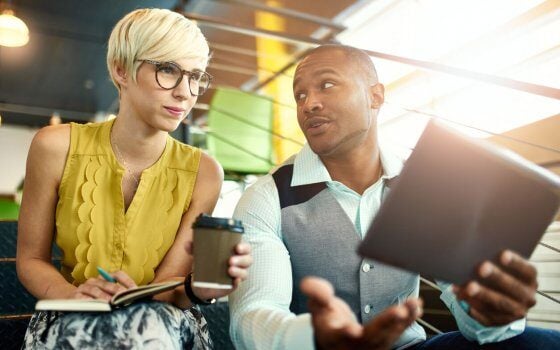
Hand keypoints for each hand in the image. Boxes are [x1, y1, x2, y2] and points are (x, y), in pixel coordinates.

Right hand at [71, 270, 136, 300]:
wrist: (66, 297)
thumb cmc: (92, 297)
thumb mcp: (105, 292)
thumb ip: (117, 293)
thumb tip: (133, 296)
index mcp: (104, 277)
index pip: (118, 274)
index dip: (127, 281)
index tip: (135, 289)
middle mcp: (94, 280)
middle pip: (108, 283)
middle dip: (117, 290)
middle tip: (124, 297)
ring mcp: (84, 287)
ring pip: (95, 290)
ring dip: (104, 296)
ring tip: (111, 302)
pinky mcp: (75, 296)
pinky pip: (83, 298)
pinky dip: (90, 302)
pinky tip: (97, 306)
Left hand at [192, 242, 251, 299]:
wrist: (201, 283)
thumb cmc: (206, 264)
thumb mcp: (200, 254)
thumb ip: (195, 247)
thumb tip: (188, 244)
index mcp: (234, 252)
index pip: (246, 248)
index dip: (245, 247)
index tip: (237, 247)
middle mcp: (238, 263)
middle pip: (248, 260)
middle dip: (241, 259)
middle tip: (230, 260)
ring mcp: (237, 275)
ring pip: (244, 272)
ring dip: (239, 271)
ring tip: (229, 270)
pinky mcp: (233, 285)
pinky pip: (239, 284)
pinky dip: (237, 282)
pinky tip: (233, 281)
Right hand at [301, 277, 422, 349]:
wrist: (338, 340)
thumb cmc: (327, 321)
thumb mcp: (317, 308)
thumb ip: (315, 294)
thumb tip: (307, 284)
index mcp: (334, 336)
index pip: (341, 336)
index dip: (347, 332)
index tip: (352, 328)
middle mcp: (355, 344)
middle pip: (371, 337)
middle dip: (386, 324)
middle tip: (398, 312)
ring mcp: (372, 345)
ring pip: (389, 336)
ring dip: (403, 320)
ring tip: (413, 304)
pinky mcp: (385, 341)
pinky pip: (398, 332)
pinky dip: (408, 320)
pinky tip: (416, 307)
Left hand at [453, 250, 537, 325]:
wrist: (504, 301)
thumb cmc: (500, 275)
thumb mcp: (504, 268)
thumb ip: (495, 260)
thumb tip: (475, 252)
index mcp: (530, 280)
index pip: (527, 271)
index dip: (516, 263)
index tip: (502, 254)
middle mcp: (527, 297)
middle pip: (514, 288)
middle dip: (497, 277)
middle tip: (481, 268)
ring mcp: (515, 312)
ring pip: (500, 304)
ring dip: (483, 294)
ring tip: (468, 286)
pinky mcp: (500, 322)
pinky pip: (486, 315)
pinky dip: (473, 305)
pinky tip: (461, 296)